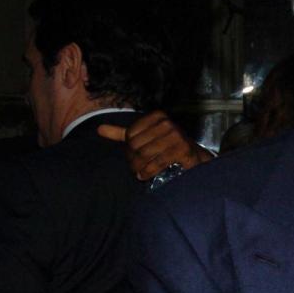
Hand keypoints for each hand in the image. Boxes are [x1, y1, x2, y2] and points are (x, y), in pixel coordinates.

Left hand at [98, 110, 213, 180]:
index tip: (133, 156)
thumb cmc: (166, 148)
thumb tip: (99, 129)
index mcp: (157, 116)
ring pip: (145, 155)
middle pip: (136, 145)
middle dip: (133, 160)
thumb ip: (122, 134)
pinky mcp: (182, 149)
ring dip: (140, 168)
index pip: (130, 134)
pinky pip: (158, 162)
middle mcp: (167, 123)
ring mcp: (176, 135)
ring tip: (139, 173)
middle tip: (135, 168)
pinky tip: (145, 175)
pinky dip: (149, 171)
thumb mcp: (143, 138)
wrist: (194, 159)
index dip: (129, 149)